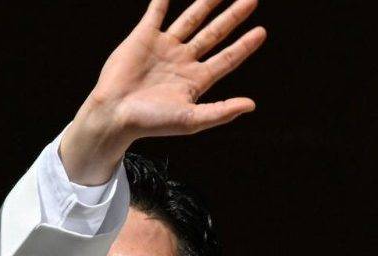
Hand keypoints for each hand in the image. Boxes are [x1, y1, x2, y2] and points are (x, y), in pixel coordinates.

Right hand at [60, 0, 267, 183]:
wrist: (114, 113)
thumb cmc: (151, 122)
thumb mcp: (192, 120)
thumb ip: (221, 112)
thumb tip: (251, 105)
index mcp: (197, 80)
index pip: (228, 58)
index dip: (245, 45)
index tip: (262, 31)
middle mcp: (184, 61)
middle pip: (215, 34)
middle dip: (233, 17)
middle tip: (251, 0)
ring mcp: (164, 47)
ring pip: (191, 20)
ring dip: (206, 4)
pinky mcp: (143, 37)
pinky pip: (156, 13)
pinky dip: (163, 2)